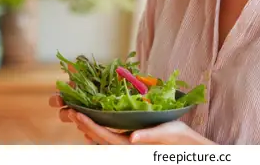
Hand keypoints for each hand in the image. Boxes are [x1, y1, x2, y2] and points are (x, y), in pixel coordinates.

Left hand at [48, 93, 213, 144]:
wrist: (189, 147)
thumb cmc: (179, 140)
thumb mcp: (166, 133)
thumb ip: (148, 136)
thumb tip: (131, 138)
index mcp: (132, 146)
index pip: (105, 137)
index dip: (90, 126)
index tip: (77, 115)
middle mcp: (128, 147)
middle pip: (100, 138)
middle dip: (84, 125)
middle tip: (70, 111)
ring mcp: (130, 145)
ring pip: (104, 139)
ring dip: (89, 128)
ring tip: (77, 116)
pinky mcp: (134, 143)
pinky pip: (112, 138)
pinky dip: (101, 131)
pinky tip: (96, 124)